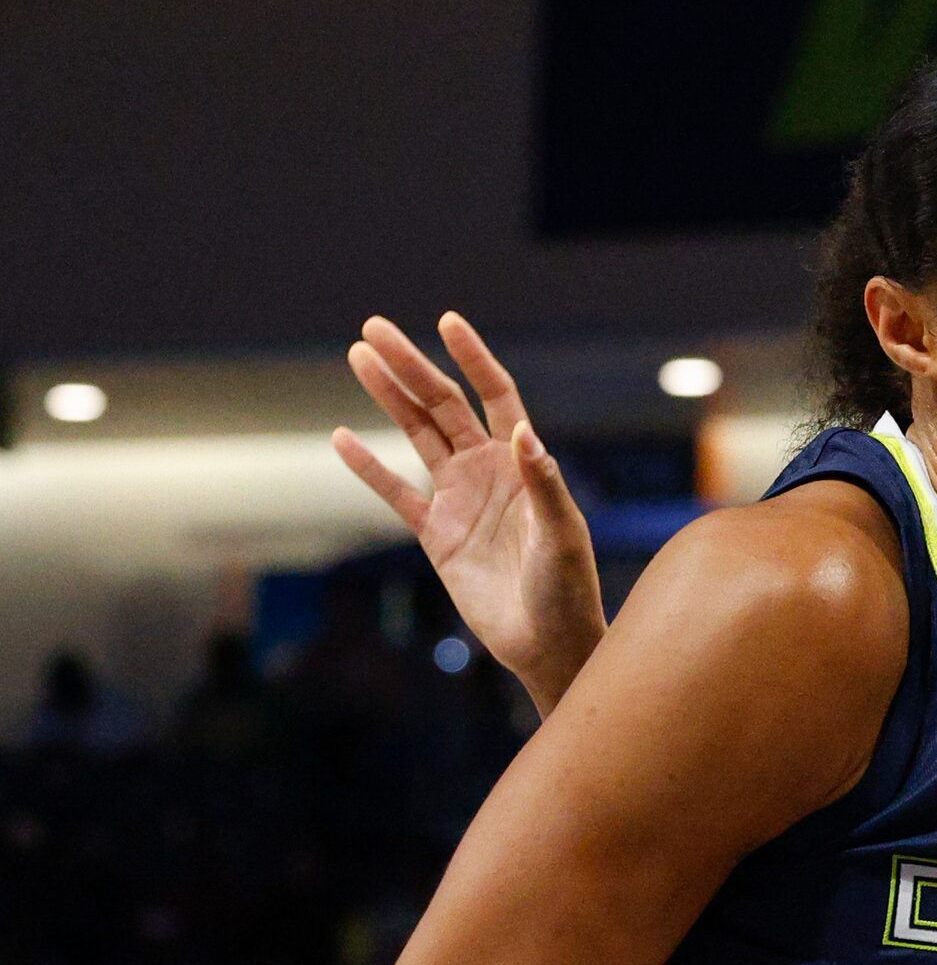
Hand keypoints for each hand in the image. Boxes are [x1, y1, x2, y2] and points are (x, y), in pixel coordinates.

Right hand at [332, 312, 604, 715]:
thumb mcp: (561, 534)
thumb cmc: (567, 588)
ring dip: (387, 397)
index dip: (473, 359)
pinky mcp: (436, 534)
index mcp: (522, 463)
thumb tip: (522, 430)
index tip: (447, 322)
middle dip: (411, 366)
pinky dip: (368, 467)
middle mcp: (488, 471)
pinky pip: (396, 493)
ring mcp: (459, 499)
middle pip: (443, 406)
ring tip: (358, 356)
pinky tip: (342, 437)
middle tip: (373, 327)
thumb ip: (542, 482)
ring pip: (416, 436)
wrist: (547, 642)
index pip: (495, 396)